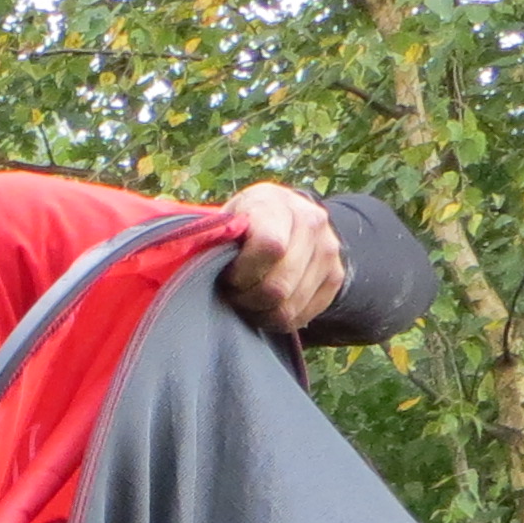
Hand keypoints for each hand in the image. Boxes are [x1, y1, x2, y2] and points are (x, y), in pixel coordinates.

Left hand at [216, 183, 345, 333]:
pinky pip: (301, 315)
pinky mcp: (335, 277)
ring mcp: (328, 251)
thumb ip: (216, 234)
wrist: (290, 219)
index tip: (228, 275)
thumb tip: (187, 253)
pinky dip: (277, 318)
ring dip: (260, 311)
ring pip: (288, 306)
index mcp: (277, 204)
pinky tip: (266, 305)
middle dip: (248, 297)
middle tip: (233, 291)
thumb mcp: (227, 217)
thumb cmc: (246, 223)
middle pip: (278, 285)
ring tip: (247, 297)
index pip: (270, 247)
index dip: (244, 271)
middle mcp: (312, 223)